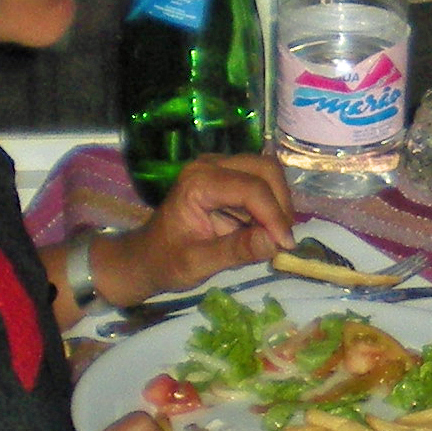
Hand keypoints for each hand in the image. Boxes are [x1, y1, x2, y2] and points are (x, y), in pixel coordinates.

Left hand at [97, 152, 297, 302]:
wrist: (145, 258)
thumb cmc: (166, 261)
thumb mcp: (197, 264)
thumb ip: (236, 251)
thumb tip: (276, 242)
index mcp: (198, 183)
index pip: (251, 188)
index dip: (274, 216)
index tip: (285, 246)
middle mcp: (210, 166)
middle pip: (266, 169)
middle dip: (281, 203)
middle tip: (282, 239)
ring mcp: (220, 169)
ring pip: (268, 173)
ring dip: (279, 204)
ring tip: (273, 236)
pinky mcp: (228, 178)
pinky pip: (262, 184)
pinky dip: (271, 206)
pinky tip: (263, 231)